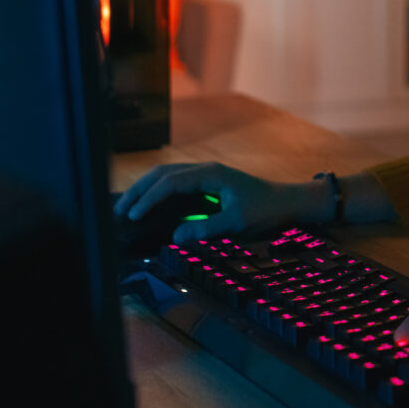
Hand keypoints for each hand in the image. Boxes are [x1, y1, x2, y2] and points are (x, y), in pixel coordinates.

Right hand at [114, 162, 318, 240]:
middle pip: (162, 174)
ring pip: (167, 176)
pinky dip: (159, 194)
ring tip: (128, 208)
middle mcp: (205, 170)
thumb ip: (207, 229)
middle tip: (119, 212)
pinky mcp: (208, 184)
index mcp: (210, 174)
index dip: (148, 199)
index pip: (170, 182)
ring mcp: (206, 175)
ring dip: (146, 190)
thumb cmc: (266, 211)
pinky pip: (176, 184)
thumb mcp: (238, 223)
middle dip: (139, 191)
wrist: (289, 202)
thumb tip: (175, 237)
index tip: (132, 215)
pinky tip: (149, 207)